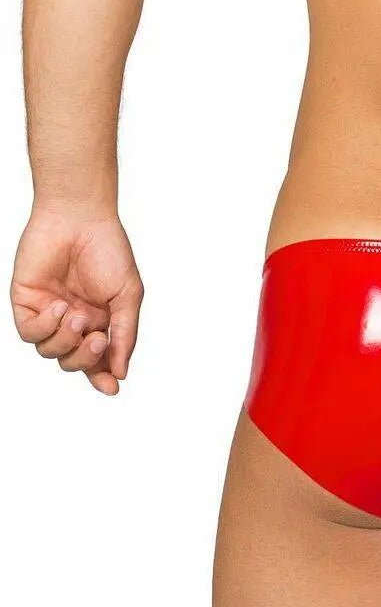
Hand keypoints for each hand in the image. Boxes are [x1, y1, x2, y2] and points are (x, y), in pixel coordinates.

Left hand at [10, 206, 143, 395]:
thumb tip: (120, 372)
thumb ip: (125, 334)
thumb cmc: (109, 251)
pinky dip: (45, 328)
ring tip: (79, 315)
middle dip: (86, 358)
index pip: (97, 359)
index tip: (112, 387)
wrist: (80, 219)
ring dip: (66, 340)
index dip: (102, 376)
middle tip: (98, 338)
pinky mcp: (26, 304)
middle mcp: (73, 321)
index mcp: (100, 321)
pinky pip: (30, 333)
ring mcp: (48, 314)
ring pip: (50, 351)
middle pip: (73, 362)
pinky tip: (59, 307)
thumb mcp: (128, 295)